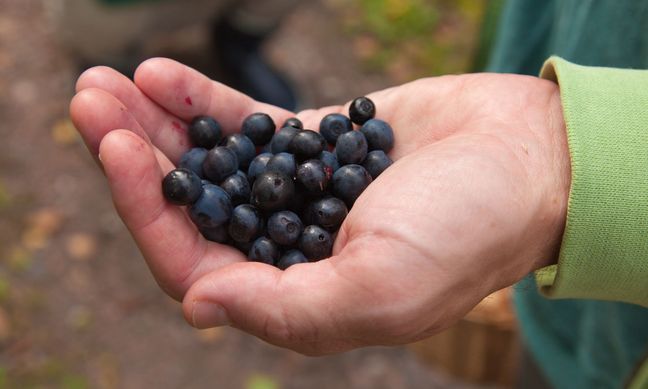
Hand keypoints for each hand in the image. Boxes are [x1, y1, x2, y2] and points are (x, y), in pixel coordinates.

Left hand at [70, 58, 569, 354]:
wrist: (529, 158)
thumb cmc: (468, 230)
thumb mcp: (382, 286)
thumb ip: (289, 309)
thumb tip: (197, 303)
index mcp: (297, 296)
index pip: (195, 264)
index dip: (147, 211)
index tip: (117, 147)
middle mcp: (287, 248)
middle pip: (188, 209)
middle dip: (132, 158)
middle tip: (88, 102)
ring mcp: (296, 193)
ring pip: (207, 164)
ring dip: (153, 125)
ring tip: (105, 81)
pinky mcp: (313, 146)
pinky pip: (246, 126)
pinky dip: (204, 102)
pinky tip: (162, 73)